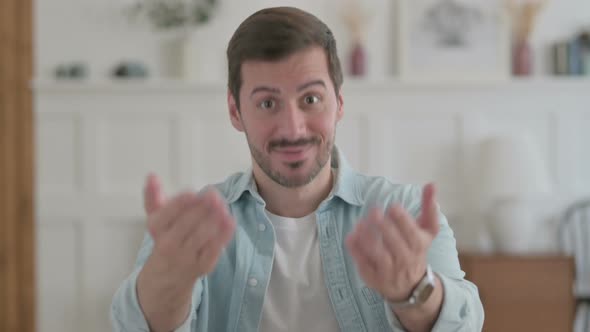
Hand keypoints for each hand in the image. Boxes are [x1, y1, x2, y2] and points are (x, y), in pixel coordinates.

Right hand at [136, 174, 235, 331]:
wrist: (168, 275)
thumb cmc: (166, 239)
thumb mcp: (156, 218)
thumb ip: (154, 196)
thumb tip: (152, 176)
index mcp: (157, 230)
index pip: (167, 214)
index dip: (180, 203)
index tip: (192, 192)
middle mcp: (169, 245)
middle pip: (187, 223)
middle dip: (202, 207)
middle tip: (213, 194)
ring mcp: (187, 256)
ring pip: (203, 235)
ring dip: (215, 217)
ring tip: (222, 204)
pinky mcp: (204, 264)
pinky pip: (216, 247)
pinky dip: (224, 232)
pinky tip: (229, 219)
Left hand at [345, 184, 439, 301]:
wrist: (410, 286)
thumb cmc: (416, 250)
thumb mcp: (427, 231)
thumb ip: (429, 207)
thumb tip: (432, 184)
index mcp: (419, 246)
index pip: (411, 233)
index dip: (402, 219)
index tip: (393, 206)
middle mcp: (405, 259)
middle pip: (394, 243)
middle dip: (383, 226)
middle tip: (374, 211)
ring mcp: (388, 270)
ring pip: (378, 254)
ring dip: (368, 237)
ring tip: (360, 222)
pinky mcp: (373, 277)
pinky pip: (363, 263)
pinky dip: (356, 250)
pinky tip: (351, 236)